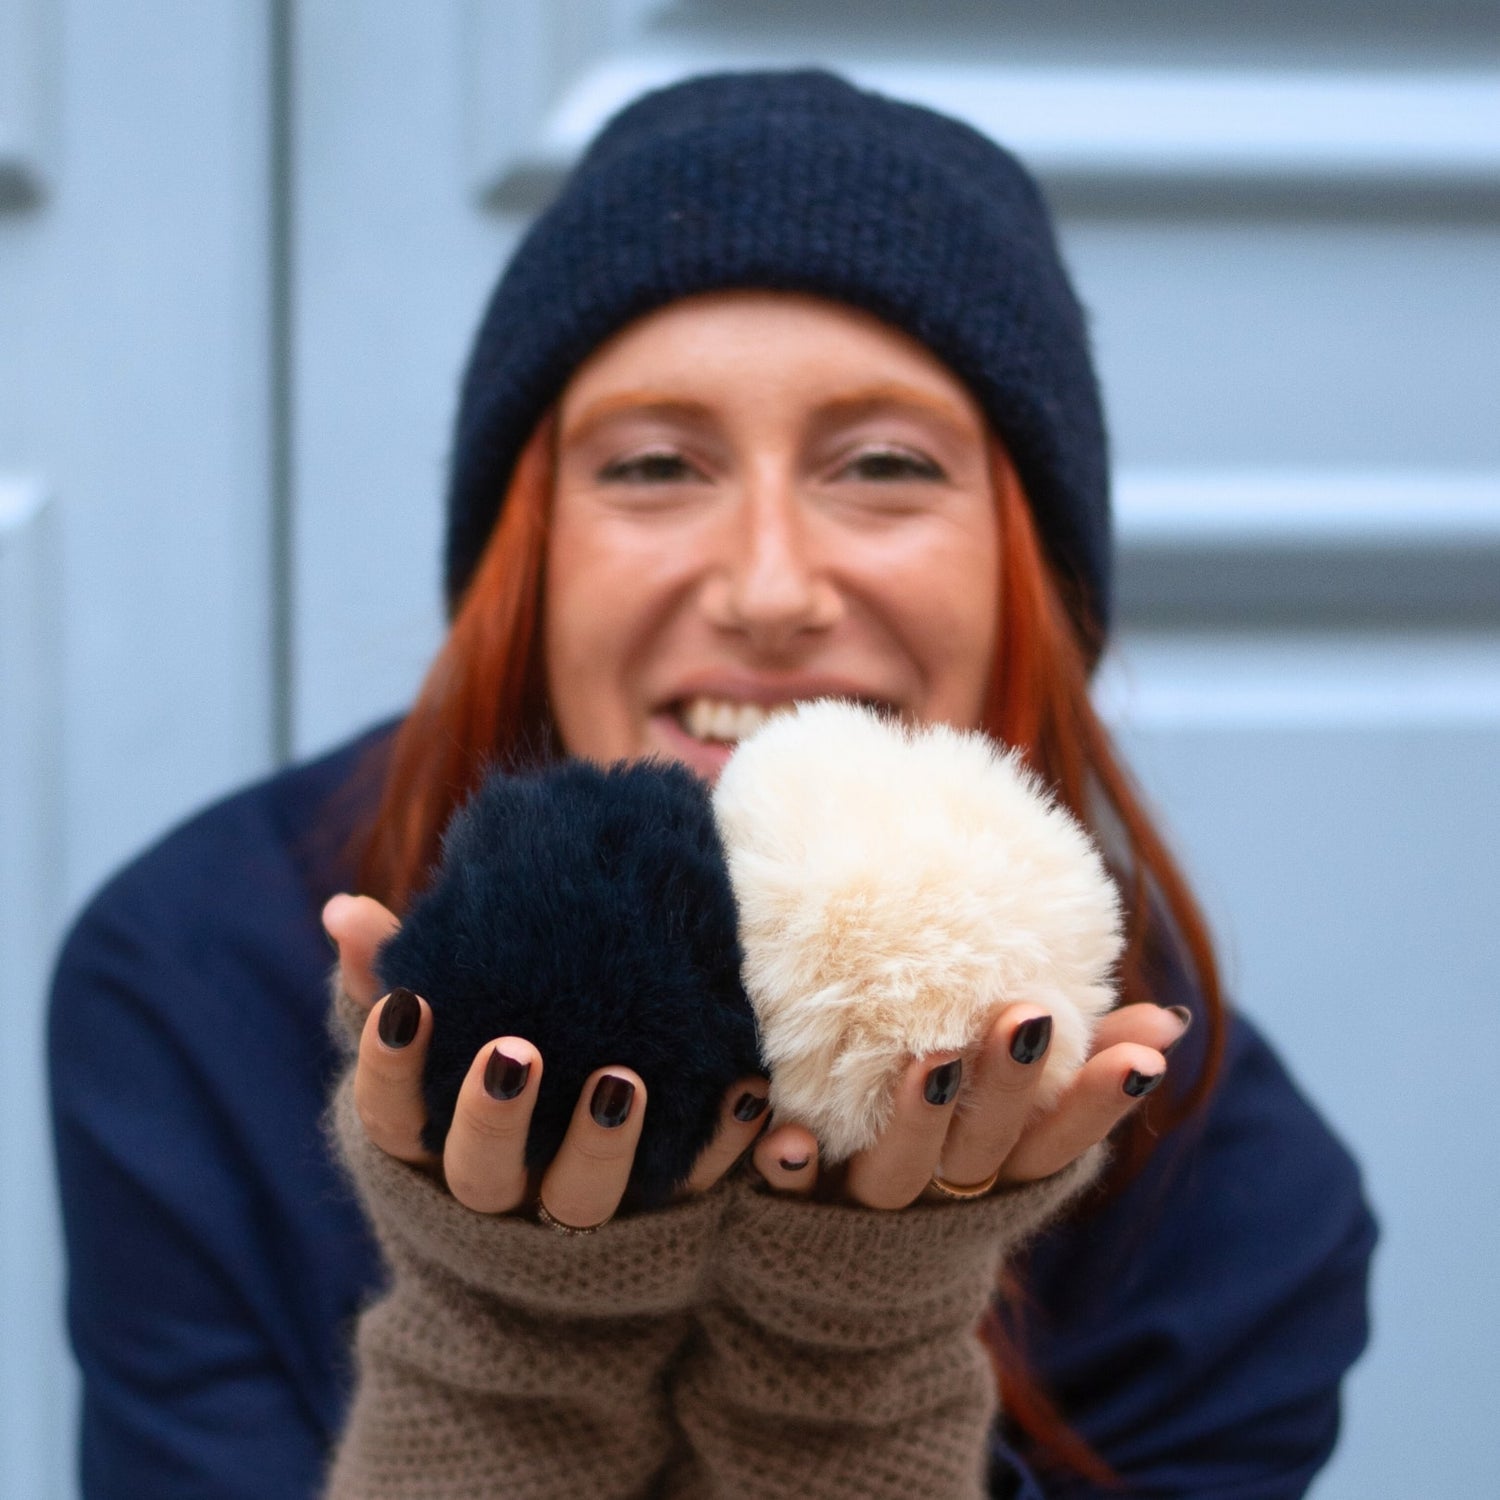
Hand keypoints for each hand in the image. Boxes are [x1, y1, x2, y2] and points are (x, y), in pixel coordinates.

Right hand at [322, 893, 769, 1229]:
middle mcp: (501, 1190)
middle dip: (494, 1121)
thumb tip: (342, 909)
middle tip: (515, 1052)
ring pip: (581, 1203)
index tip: (407, 1006)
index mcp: (434, 1144)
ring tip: (622, 1081)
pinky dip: (722, 1146)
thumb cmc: (488, 1065)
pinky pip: (693, 1188)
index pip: (392, 1120)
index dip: (391, 1070)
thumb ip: (390, 975)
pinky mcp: (662, 1209)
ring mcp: (579, 1207)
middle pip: (481, 1178)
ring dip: (604, 1148)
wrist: (571, 1168)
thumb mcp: (440, 1025)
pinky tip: (744, 1087)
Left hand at [751, 1001, 1190, 1209]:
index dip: (1099, 1104)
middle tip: (1026, 1016)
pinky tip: (782, 1130)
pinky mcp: (798, 1213)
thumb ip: (1084, 1068)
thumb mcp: (1019, 1121)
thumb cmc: (947, 1157)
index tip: (1139, 1056)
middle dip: (1010, 1086)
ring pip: (897, 1173)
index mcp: (1000, 1172)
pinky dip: (790, 1166)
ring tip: (931, 1059)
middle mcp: (943, 1194)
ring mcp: (872, 1209)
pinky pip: (792, 1193)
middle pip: (985, 1146)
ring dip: (915, 1121)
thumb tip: (1169, 1022)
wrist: (836, 1288)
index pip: (1062, 1143)